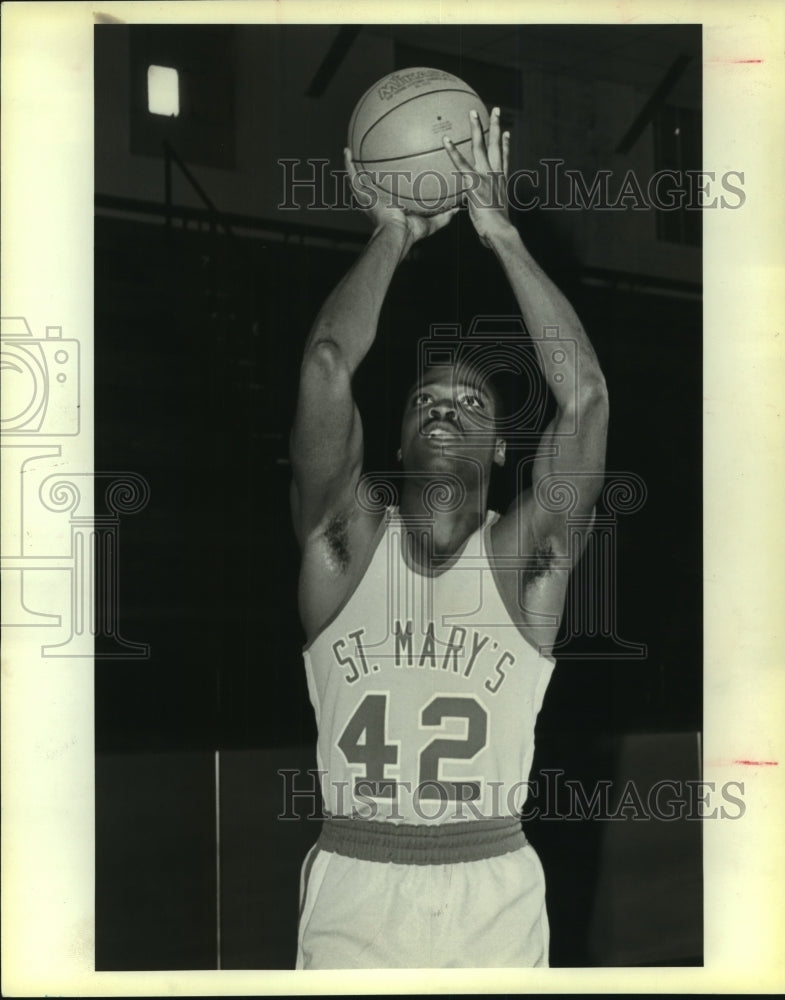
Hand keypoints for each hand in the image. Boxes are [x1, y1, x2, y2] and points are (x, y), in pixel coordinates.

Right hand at [344, 148, 459, 246]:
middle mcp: (377, 202)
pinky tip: (347, 150)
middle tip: (370, 156)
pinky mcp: (363, 195)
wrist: (397, 233)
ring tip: (351, 149)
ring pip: (358, 178)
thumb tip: (456, 209)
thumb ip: (444, 215)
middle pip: (372, 183)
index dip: (389, 183)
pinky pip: (353, 176)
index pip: (389, 192)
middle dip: (370, 171)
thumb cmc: (410, 232)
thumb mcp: (432, 222)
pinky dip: (348, 163)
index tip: (392, 172)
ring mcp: (368, 198)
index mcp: (390, 208)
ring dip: (354, 164)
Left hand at [442, 107, 513, 246]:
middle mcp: (496, 174)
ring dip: (476, 128)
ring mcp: (486, 176)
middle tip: (495, 110)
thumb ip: (484, 206)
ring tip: (472, 112)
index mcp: (501, 181)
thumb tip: (476, 208)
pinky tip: (445, 140)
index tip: (506, 133)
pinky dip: (453, 151)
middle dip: (496, 126)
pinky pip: (461, 163)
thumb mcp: (492, 214)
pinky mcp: (474, 182)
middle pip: (495, 145)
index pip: (503, 159)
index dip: (505, 145)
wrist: (499, 231)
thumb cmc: (495, 229)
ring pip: (481, 147)